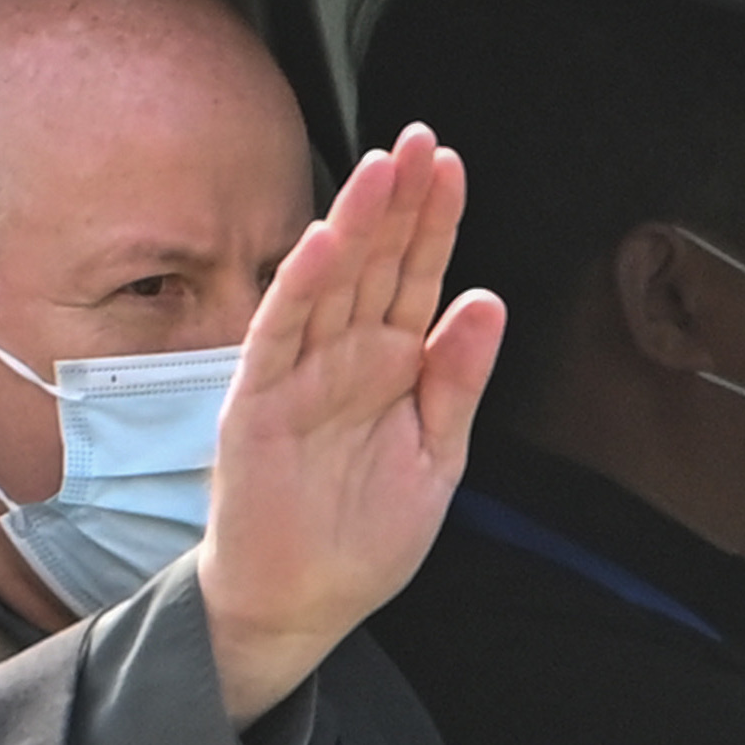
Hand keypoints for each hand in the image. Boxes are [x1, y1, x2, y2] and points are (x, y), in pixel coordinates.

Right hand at [196, 126, 502, 726]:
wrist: (303, 604)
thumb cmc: (362, 536)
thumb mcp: (438, 458)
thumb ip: (459, 380)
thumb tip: (488, 300)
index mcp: (390, 365)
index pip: (416, 277)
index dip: (434, 223)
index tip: (451, 166)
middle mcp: (344, 359)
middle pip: (375, 265)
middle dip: (398, 202)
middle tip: (419, 139)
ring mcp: (298, 377)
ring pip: (329, 285)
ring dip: (351, 226)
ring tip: (379, 169)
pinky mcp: (256, 407)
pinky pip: (276, 338)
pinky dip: (296, 291)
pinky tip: (317, 245)